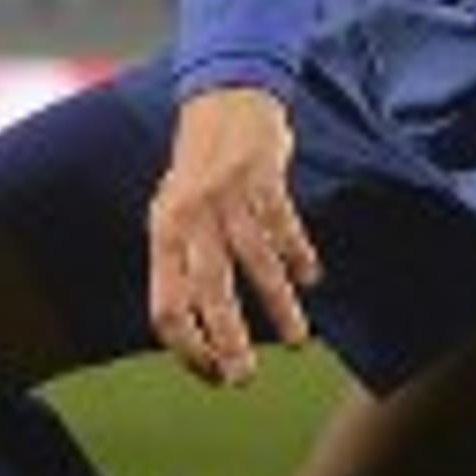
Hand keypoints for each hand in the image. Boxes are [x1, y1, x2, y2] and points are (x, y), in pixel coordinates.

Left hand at [145, 84, 321, 385]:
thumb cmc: (197, 168)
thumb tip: (196, 325)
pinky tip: (311, 277)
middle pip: (209, 293)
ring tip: (297, 340)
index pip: (167, 306)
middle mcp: (191, 220)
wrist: (223, 97)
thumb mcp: (173, 212)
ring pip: (257, 266)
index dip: (187, 347)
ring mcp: (229, 199)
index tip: (212, 373)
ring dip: (279, 308)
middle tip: (244, 378)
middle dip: (228, 341)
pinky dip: (300, 257)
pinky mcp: (264, 179)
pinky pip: (285, 228)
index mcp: (164, 234)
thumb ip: (181, 260)